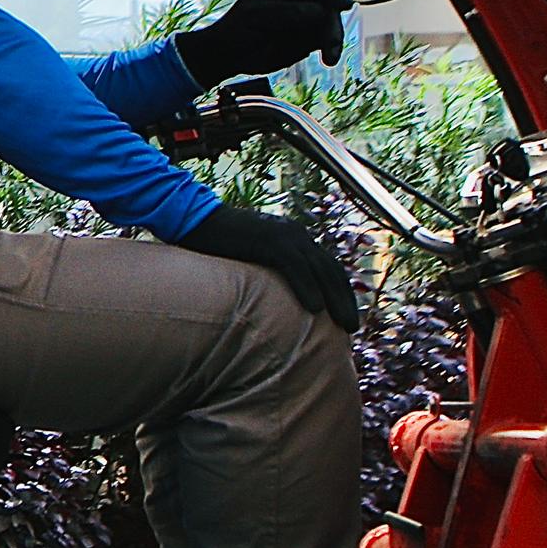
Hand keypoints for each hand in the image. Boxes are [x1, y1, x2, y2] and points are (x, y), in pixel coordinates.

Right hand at [179, 202, 359, 330]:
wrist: (193, 219)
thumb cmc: (216, 243)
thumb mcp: (251, 258)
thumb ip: (268, 272)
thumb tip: (274, 300)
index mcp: (294, 237)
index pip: (328, 266)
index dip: (341, 292)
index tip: (346, 316)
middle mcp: (296, 234)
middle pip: (331, 270)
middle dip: (345, 300)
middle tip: (353, 327)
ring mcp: (285, 235)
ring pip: (321, 270)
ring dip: (335, 299)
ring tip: (342, 325)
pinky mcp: (270, 240)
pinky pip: (296, 267)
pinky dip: (308, 288)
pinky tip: (314, 309)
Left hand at [183, 0, 348, 86]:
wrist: (228, 55)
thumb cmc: (236, 29)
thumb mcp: (256, 17)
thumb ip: (287, 13)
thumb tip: (318, 11)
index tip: (346, 5)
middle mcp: (300, 2)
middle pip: (328, 9)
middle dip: (332, 26)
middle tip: (330, 45)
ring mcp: (305, 22)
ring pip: (330, 27)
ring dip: (334, 41)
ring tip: (330, 58)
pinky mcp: (307, 41)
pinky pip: (325, 42)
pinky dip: (329, 50)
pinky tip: (328, 59)